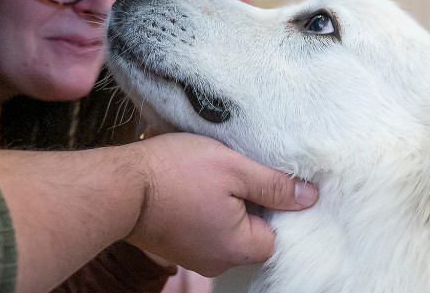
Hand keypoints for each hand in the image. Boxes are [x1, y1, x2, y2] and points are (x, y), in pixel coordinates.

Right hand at [125, 133, 317, 276]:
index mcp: (237, 247)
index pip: (275, 232)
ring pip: (224, 228)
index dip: (270, 202)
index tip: (254, 176)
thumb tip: (310, 197)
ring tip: (206, 175)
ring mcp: (192, 256)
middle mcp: (216, 261)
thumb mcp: (233, 168)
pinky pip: (201, 227)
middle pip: (249, 232)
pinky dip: (200, 207)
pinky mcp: (174, 245)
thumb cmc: (176, 172)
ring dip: (221, 202)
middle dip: (244, 201)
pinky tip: (189, 185)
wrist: (119, 185)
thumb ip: (273, 185)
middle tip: (229, 171)